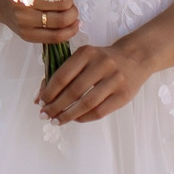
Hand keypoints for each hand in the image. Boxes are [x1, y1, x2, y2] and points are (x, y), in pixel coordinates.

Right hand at [0, 0, 80, 48]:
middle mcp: (24, 10)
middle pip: (62, 14)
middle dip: (72, 9)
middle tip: (70, 4)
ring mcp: (24, 25)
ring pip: (59, 28)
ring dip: (71, 20)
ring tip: (70, 14)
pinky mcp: (26, 36)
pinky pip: (53, 39)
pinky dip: (67, 33)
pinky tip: (71, 26)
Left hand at [37, 39, 152, 124]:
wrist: (135, 57)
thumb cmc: (103, 60)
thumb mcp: (84, 58)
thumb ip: (62, 74)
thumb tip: (39, 98)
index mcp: (87, 53)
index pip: (62, 76)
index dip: (49, 92)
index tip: (41, 102)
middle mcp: (102, 64)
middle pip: (73, 91)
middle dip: (56, 106)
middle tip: (45, 115)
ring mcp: (114, 80)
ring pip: (86, 104)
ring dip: (68, 115)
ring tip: (57, 121)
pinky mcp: (124, 95)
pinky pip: (100, 111)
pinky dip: (84, 117)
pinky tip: (75, 119)